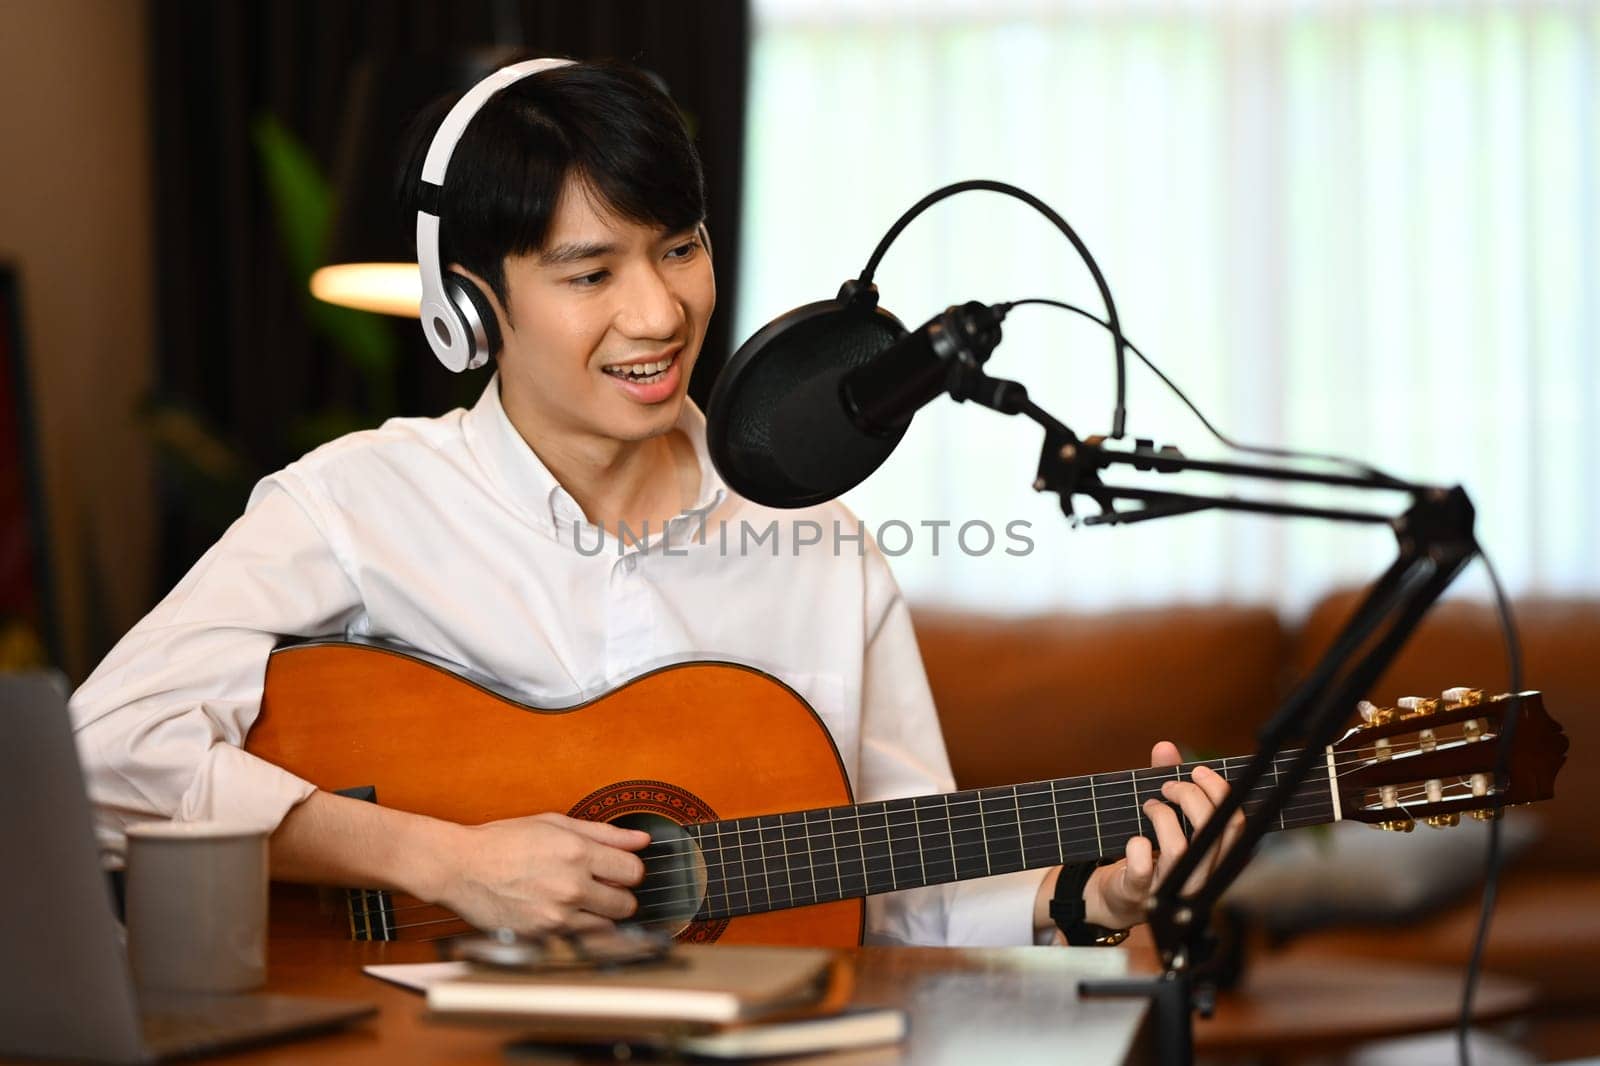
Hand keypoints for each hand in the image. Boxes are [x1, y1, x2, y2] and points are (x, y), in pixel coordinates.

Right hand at [431, 812, 650, 935]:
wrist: (461, 867)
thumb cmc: (504, 841)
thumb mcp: (555, 824)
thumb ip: (604, 833)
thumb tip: (642, 839)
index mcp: (578, 853)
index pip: (634, 871)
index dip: (629, 870)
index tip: (617, 870)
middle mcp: (572, 886)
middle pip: (626, 903)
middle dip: (618, 895)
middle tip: (599, 887)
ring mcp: (557, 915)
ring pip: (606, 926)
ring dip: (599, 916)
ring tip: (577, 901)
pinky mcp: (541, 937)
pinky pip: (579, 941)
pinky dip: (577, 931)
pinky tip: (560, 914)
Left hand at [1084, 741, 1244, 929]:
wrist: (1117, 897)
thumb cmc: (1148, 852)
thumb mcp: (1160, 814)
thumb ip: (1166, 781)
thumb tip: (1165, 747)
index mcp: (1215, 856)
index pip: (1235, 824)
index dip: (1219, 791)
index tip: (1197, 771)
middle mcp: (1202, 876)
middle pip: (1215, 831)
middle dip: (1191, 797)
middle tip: (1167, 787)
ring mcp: (1173, 889)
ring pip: (1181, 847)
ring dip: (1163, 816)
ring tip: (1149, 807)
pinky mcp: (1141, 894)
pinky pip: (1144, 868)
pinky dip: (1138, 846)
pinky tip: (1134, 839)